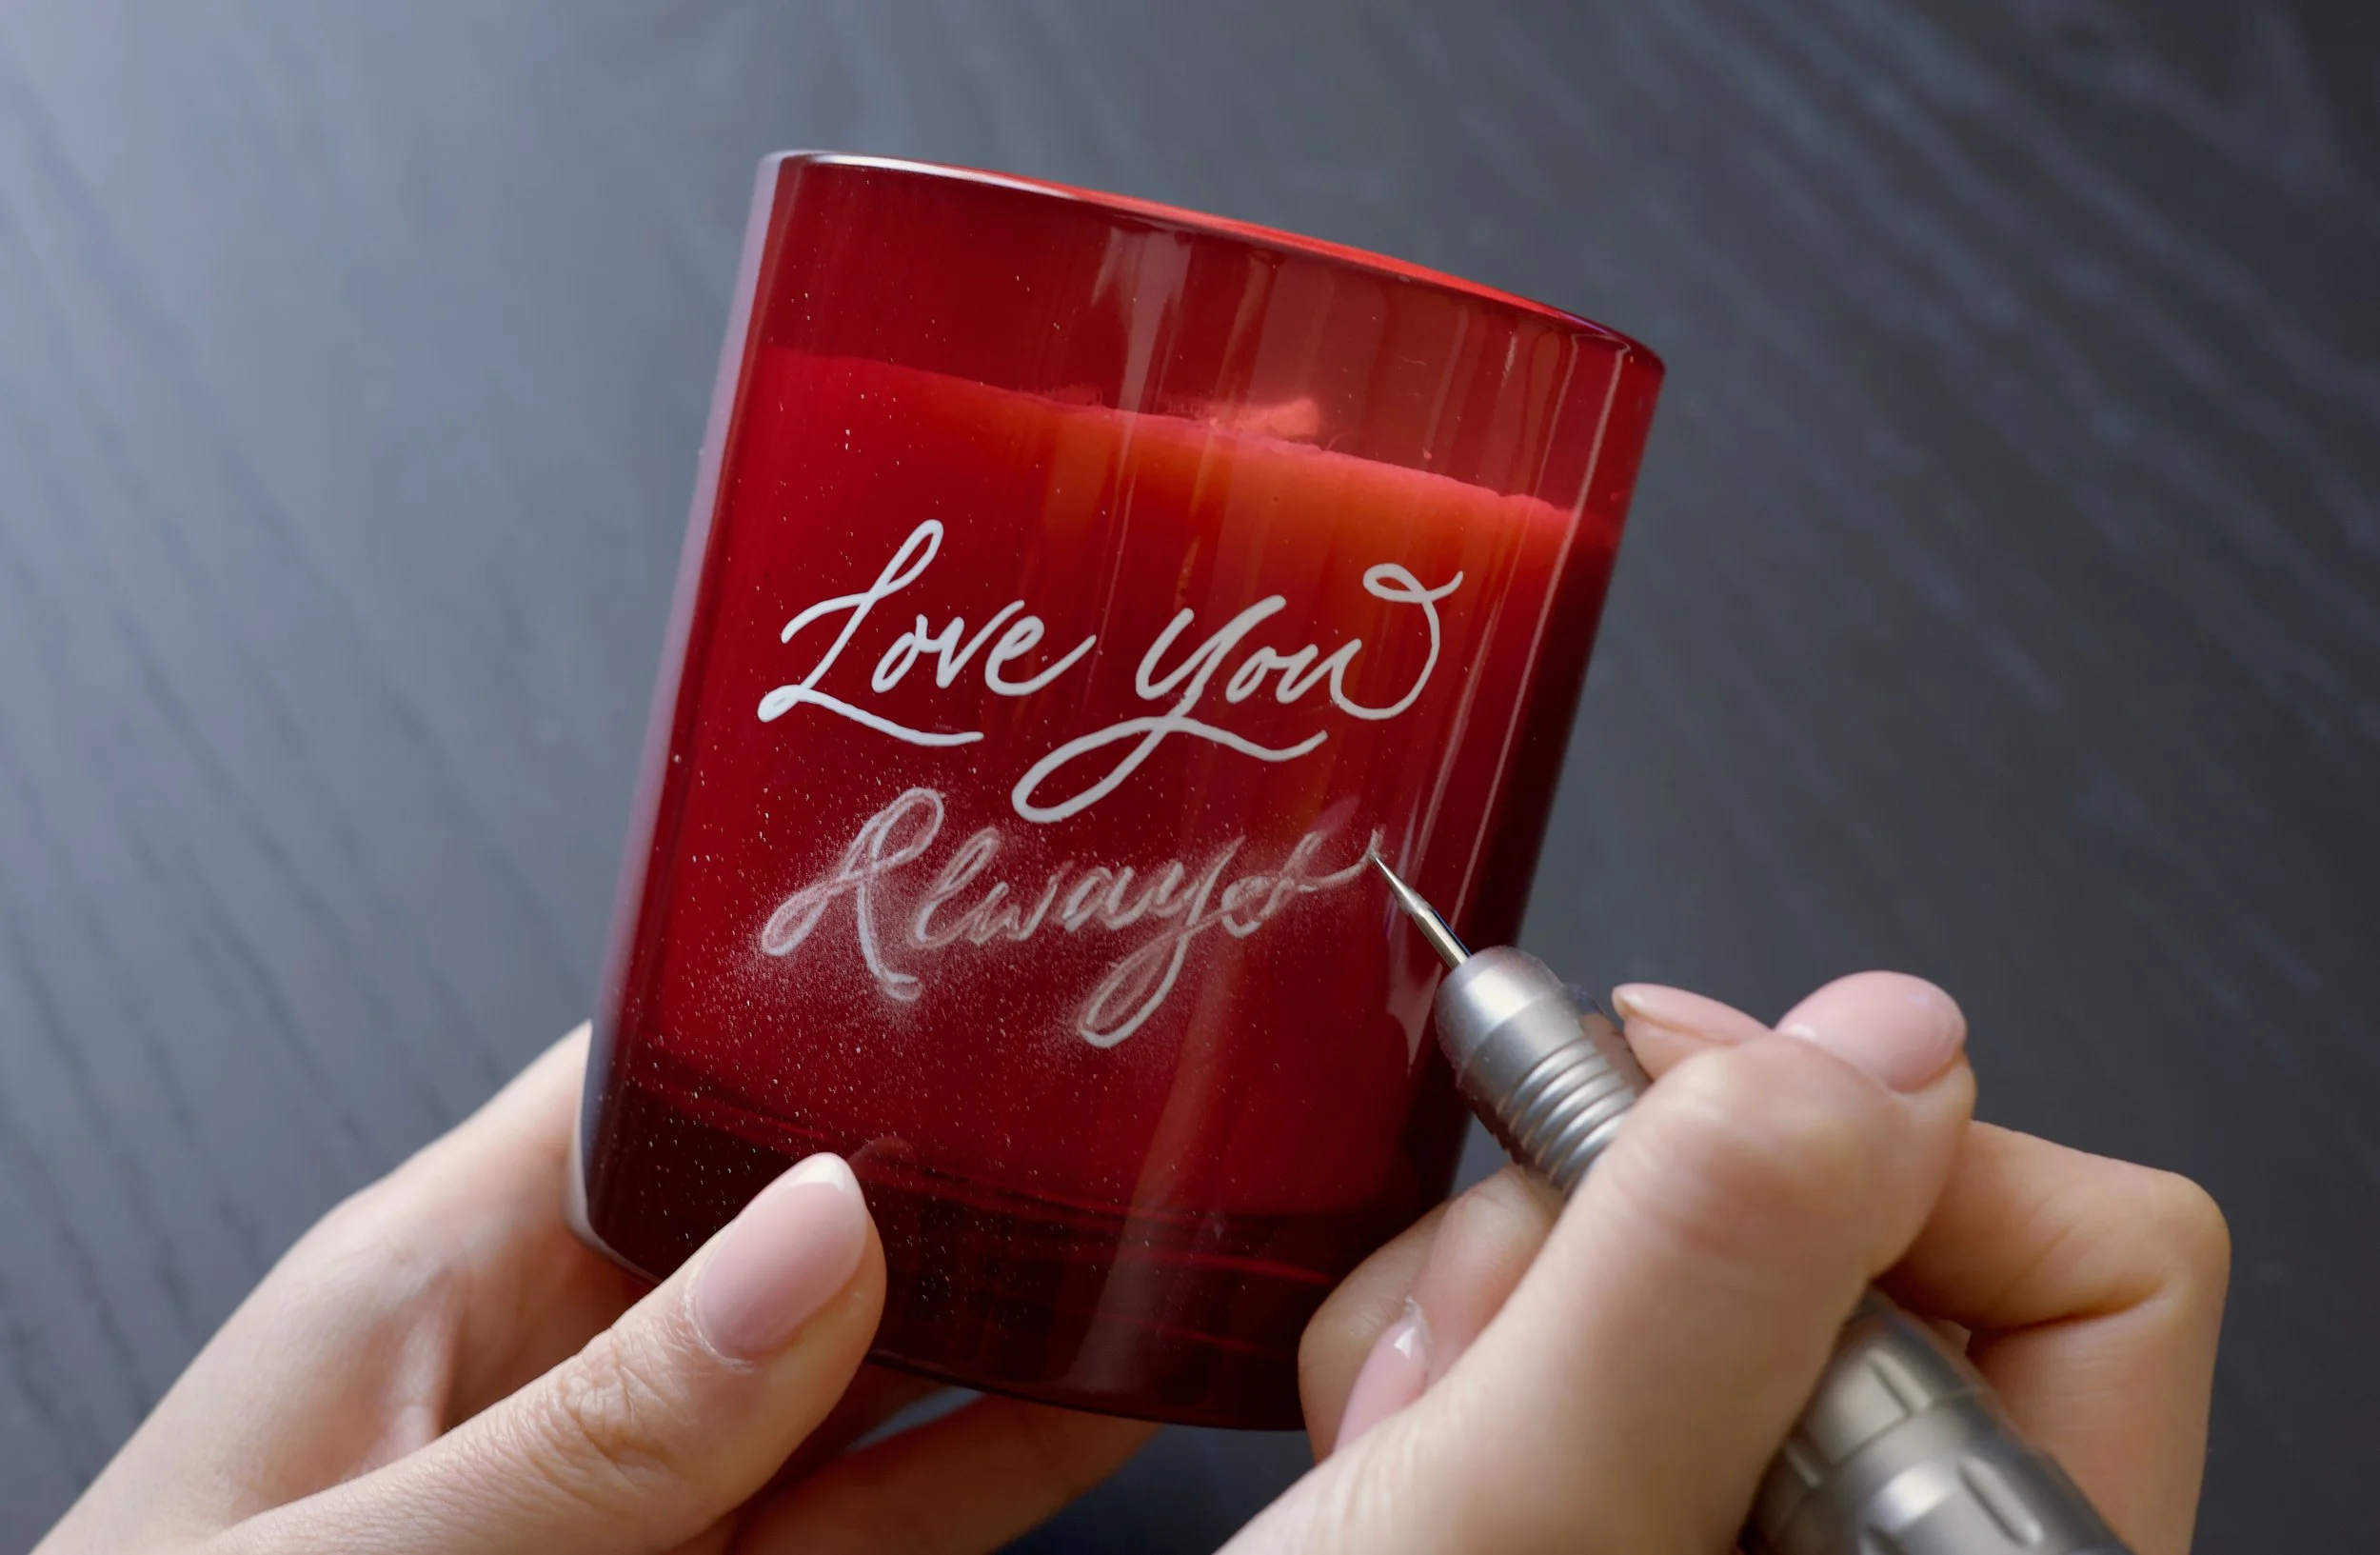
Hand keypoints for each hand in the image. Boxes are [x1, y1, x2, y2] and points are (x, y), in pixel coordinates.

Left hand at [38, 1026, 1152, 1554]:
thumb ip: (604, 1424)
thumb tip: (825, 1228)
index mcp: (450, 1263)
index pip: (659, 1072)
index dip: (819, 1008)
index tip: (987, 970)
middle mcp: (566, 1353)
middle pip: (796, 1210)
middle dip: (955, 1158)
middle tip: (1142, 1107)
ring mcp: (647, 1484)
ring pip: (863, 1366)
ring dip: (1008, 1312)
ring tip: (1165, 1240)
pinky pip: (872, 1509)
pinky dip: (993, 1458)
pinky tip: (1097, 1406)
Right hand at [1243, 973, 2227, 1554]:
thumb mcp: (1521, 1521)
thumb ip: (1709, 1275)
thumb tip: (1887, 1038)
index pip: (2092, 1263)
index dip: (1876, 1152)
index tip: (1655, 1119)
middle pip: (1870, 1237)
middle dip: (1634, 1237)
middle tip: (1490, 1319)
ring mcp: (1757, 1548)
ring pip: (1701, 1264)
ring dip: (1515, 1294)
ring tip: (1402, 1417)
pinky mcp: (1637, 1512)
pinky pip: (1596, 1326)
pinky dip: (1469, 1344)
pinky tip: (1390, 1435)